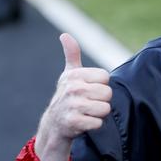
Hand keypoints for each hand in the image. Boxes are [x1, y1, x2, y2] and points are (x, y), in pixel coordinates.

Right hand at [34, 33, 111, 160]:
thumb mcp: (69, 75)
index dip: (100, 86)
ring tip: (86, 113)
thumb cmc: (66, 98)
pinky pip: (98, 123)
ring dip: (98, 115)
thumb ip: (71, 54)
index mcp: (74, 75)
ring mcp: (72, 105)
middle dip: (101, 101)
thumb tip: (65, 35)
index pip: (105, 77)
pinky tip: (83, 124)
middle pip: (107, 93)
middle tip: (88, 104)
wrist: (53, 126)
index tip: (88, 91)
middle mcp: (72, 88)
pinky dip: (93, 126)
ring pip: (105, 109)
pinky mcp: (73, 123)